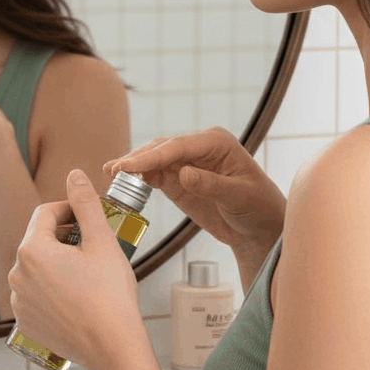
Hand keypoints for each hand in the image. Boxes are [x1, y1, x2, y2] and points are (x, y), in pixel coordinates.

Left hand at [8, 170, 147, 368]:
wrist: (111, 347)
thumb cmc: (110, 295)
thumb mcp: (102, 240)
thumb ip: (85, 203)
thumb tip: (74, 175)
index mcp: (32, 250)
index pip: (45, 213)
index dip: (69, 209)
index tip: (88, 216)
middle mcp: (17, 274)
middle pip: (40, 241)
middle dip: (64, 237)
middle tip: (93, 245)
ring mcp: (19, 301)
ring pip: (37, 269)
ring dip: (58, 264)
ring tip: (87, 274)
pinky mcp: (26, 323)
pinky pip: (36, 295)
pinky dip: (53, 290)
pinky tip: (77, 296)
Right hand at [105, 127, 284, 260]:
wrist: (258, 227)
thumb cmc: (258, 207)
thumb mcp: (239, 196)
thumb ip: (212, 185)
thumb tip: (184, 173)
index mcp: (216, 142)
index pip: (178, 146)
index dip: (151, 155)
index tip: (129, 165)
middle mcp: (199, 147)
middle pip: (161, 149)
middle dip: (137, 158)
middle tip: (113, 170)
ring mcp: (186, 162)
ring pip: (153, 160)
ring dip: (133, 167)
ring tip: (110, 174)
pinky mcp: (178, 179)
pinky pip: (154, 174)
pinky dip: (138, 178)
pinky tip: (121, 181)